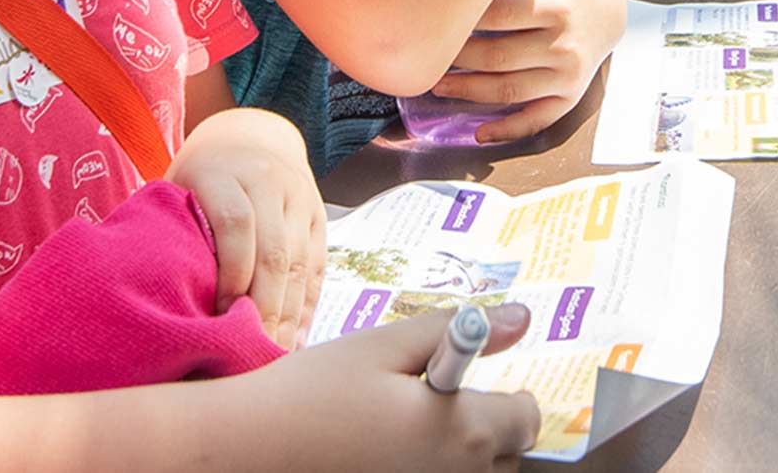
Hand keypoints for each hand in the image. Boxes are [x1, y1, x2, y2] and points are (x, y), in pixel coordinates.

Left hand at [166, 107, 327, 348]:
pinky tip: (293, 339)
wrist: (251, 136)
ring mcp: (300, 198)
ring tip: (270, 355)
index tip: (220, 316)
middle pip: (275, 251)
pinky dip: (306, 307)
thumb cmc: (200, 179)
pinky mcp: (319, 216)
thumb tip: (158, 303)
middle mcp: (269, 181)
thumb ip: (175, 235)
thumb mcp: (179, 190)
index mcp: (225, 172)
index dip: (231, 273)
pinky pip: (317, 268)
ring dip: (287, 315)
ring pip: (300, 264)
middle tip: (249, 352)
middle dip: (264, 308)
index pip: (236, 224)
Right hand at [246, 305, 539, 471]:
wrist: (251, 449)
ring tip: (408, 435)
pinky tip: (388, 456)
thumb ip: (459, 330)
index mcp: (463, 430)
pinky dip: (426, 471)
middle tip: (437, 408)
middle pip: (504, 459)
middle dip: (486, 432)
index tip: (484, 387)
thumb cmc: (314, 392)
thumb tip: (520, 319)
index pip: (526, 421)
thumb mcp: (385, 345)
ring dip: (458, 459)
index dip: (511, 399)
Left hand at [430, 0, 625, 142]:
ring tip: (438, 85)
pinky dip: (508, 130)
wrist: (612, 13)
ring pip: (510, 91)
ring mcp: (567, 77)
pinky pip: (537, 120)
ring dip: (470, 92)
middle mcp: (564, 47)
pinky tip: (479, 134)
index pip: (503, 16)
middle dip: (460, 58)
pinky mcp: (568, 98)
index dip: (468, 18)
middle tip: (429, 53)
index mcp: (559, 8)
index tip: (440, 15)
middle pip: (500, 57)